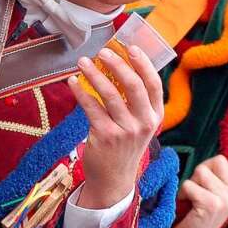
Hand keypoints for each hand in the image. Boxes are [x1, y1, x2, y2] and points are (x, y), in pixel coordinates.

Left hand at [68, 44, 163, 209]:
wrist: (113, 180)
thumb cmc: (124, 147)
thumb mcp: (138, 125)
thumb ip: (133, 102)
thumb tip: (116, 67)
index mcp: (155, 116)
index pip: (154, 84)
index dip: (143, 63)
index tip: (130, 47)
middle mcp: (144, 123)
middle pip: (133, 86)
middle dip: (117, 64)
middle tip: (103, 52)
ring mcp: (126, 131)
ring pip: (110, 94)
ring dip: (94, 74)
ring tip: (83, 62)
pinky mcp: (106, 136)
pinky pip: (91, 107)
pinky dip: (80, 92)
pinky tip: (72, 82)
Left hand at [170, 120, 227, 227]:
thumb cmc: (197, 216)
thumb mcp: (212, 195)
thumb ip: (215, 179)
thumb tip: (209, 162)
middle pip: (215, 160)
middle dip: (201, 171)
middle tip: (198, 192)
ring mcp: (226, 197)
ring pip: (201, 171)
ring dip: (191, 184)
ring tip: (192, 201)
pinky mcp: (212, 204)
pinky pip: (191, 185)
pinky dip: (184, 193)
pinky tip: (188, 206)